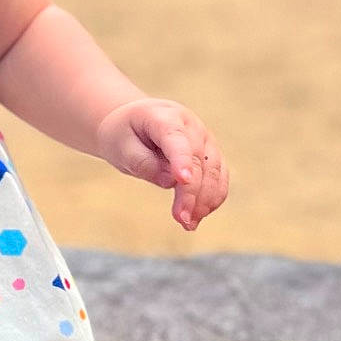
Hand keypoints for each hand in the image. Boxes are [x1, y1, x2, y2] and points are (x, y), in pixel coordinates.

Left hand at [94, 98, 228, 231]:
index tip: (182, 181)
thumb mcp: (121, 147)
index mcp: (164, 116)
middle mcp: (191, 125)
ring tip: (188, 224)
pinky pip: (219, 177)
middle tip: (181, 219)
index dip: (182, 160)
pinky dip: (212, 198)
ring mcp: (205, 139)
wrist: (135, 122)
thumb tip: (171, 182)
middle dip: (192, 193)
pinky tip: (198, 216)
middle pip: (198, 160)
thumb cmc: (125, 134)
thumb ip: (143, 163)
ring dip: (205, 200)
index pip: (176, 139)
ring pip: (215, 171)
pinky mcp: (211, 155)